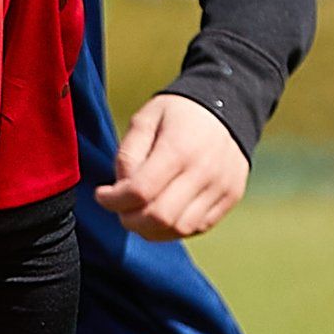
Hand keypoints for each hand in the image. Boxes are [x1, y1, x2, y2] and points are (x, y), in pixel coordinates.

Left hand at [96, 92, 248, 241]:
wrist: (230, 104)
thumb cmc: (180, 113)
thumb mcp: (146, 119)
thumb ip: (128, 155)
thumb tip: (121, 190)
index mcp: (179, 148)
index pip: (140, 191)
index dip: (113, 201)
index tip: (102, 195)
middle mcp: (204, 171)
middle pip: (159, 217)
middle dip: (130, 220)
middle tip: (121, 208)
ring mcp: (221, 187)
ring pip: (179, 229)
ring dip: (151, 229)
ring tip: (140, 213)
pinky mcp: (231, 197)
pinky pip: (197, 227)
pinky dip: (173, 228)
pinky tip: (162, 213)